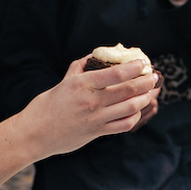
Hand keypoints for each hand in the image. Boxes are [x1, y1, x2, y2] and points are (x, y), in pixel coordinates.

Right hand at [16, 56, 157, 156]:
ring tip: (150, 92)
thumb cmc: (47, 105)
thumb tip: (97, 56)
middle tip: (155, 77)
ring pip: (130, 108)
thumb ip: (81, 67)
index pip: (115, 74)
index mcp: (81, 84)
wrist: (36, 133)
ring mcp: (96, 119)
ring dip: (144, 99)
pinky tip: (136, 110)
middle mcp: (91, 101)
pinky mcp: (97, 133)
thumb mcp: (64, 81)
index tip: (143, 63)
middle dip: (146, 82)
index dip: (134, 67)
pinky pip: (124, 125)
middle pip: (128, 90)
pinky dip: (135, 116)